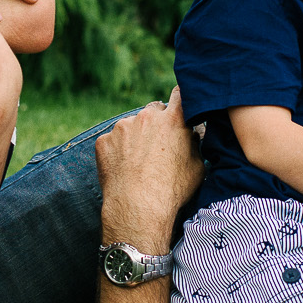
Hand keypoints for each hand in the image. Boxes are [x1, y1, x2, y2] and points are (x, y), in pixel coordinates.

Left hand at [95, 89, 202, 249]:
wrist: (138, 208)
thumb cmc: (172, 190)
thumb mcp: (197, 168)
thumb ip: (195, 145)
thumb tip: (192, 136)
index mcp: (173, 120)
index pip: (180, 94)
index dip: (180, 99)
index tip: (180, 104)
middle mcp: (147, 117)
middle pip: (153, 110)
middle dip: (157, 122)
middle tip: (158, 145)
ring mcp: (122, 127)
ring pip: (131, 125)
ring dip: (135, 137)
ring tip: (139, 163)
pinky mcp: (104, 141)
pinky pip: (112, 141)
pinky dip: (117, 151)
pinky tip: (123, 169)